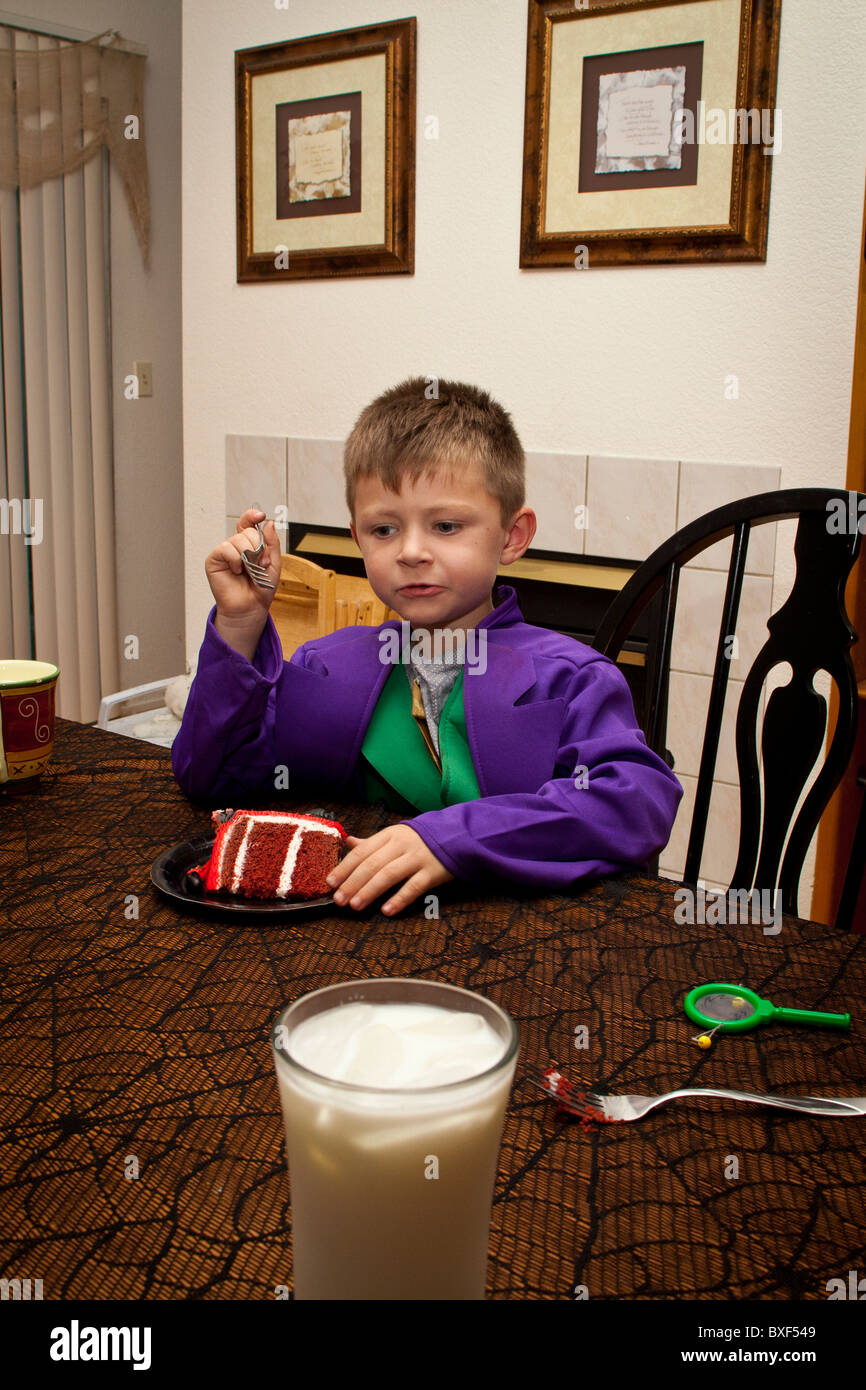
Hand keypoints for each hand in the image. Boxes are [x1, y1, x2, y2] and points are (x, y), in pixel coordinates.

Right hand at [205, 508, 280, 622]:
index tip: (260, 516)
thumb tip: (269, 523)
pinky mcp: (214, 559)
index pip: (248, 523)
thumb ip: (272, 543)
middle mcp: (236, 545)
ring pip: (238, 540)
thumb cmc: (261, 588)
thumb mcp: (274, 564)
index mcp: (249, 544)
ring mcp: (225, 551)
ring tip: (248, 571)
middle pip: (248, 532)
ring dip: (248, 556)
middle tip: (261, 564)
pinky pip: (226, 549)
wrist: (251, 607)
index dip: (252, 516)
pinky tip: (236, 571)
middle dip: (258, 548)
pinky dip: (235, 560)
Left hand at [325, 825, 454, 914]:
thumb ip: (370, 842)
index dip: (344, 867)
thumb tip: (346, 842)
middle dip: (353, 882)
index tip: (330, 882)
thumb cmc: (419, 840)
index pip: (361, 852)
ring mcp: (417, 858)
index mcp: (388, 835)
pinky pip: (414, 887)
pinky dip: (399, 899)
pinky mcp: (432, 872)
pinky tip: (386, 910)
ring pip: (389, 874)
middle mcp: (401, 845)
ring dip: (370, 890)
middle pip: (372, 864)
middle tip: (339, 899)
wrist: (456, 836)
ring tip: (355, 905)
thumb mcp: (394, 836)